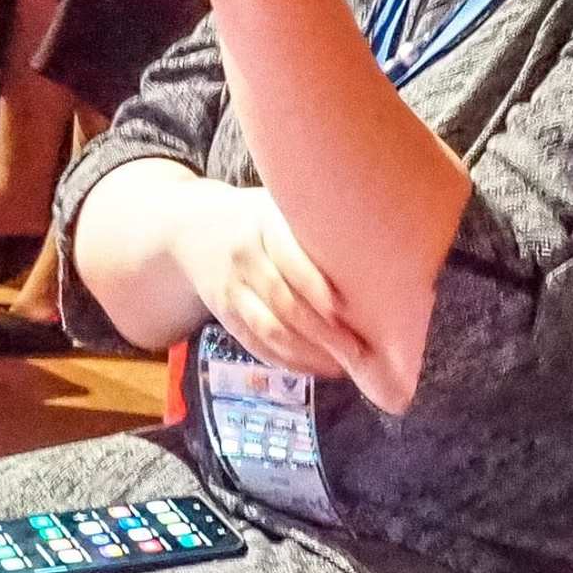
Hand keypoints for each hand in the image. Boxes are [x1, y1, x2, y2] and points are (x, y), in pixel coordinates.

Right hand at [172, 184, 374, 384]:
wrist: (192, 229)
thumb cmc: (259, 216)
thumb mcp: (281, 205)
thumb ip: (315, 225)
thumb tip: (380, 248)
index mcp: (263, 225)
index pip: (291, 261)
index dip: (318, 289)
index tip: (347, 310)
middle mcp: (244, 258)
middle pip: (283, 302)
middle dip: (323, 332)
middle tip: (359, 350)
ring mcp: (231, 290)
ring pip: (269, 329)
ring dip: (308, 353)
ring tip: (344, 365)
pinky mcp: (226, 316)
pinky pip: (257, 346)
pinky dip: (289, 361)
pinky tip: (319, 367)